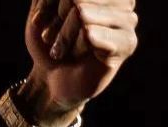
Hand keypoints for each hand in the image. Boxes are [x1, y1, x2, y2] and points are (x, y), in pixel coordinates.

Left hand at [22, 0, 138, 120]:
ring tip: (64, 49)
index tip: (38, 21)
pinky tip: (79, 55)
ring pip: (81, 12)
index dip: (49, 3)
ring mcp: (128, 19)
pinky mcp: (127, 42)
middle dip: (57, 20)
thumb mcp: (40, 10)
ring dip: (64, 36)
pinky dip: (75, 47)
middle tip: (51, 38)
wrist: (51, 78)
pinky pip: (89, 33)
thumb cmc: (48, 41)